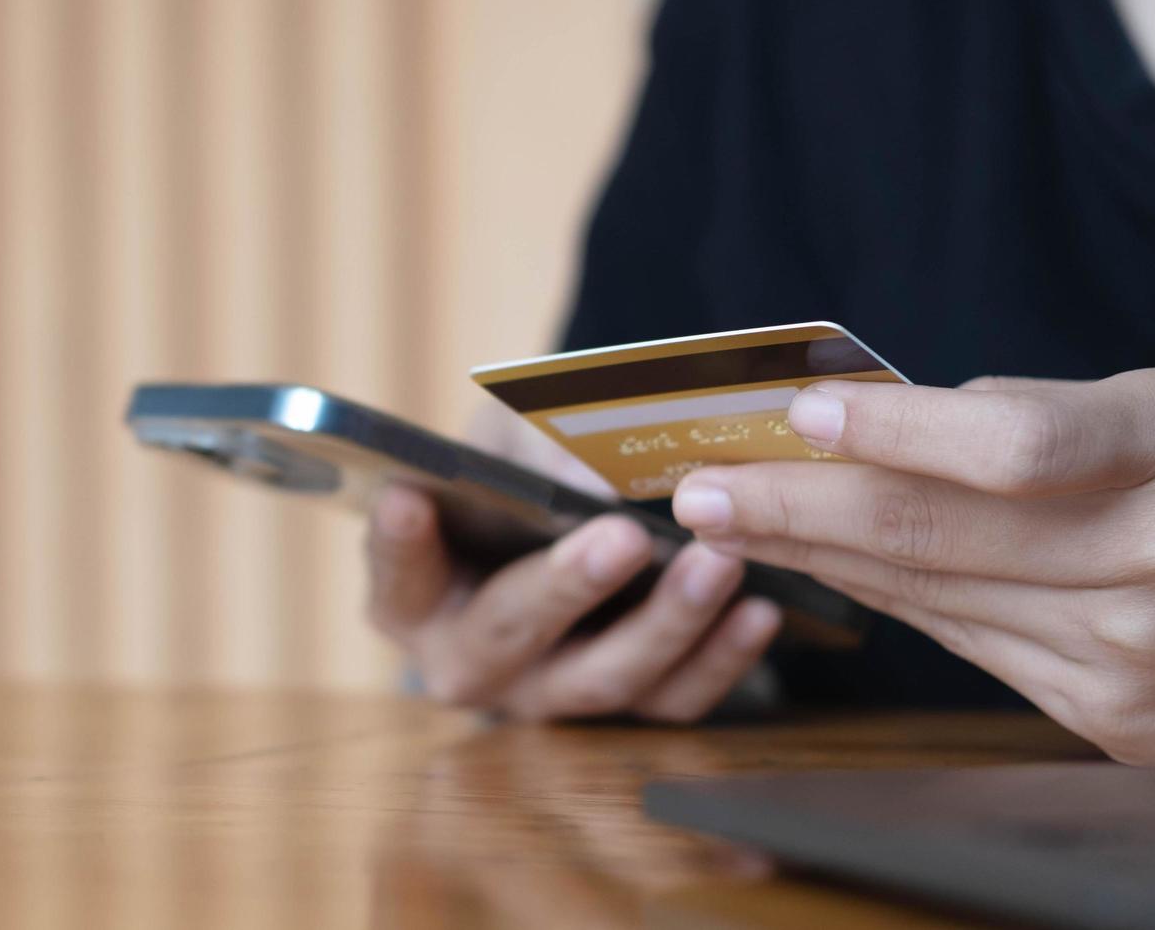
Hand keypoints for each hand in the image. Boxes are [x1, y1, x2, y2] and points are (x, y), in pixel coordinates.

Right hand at [363, 404, 782, 721]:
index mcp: (412, 597)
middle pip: (510, 634)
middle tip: (623, 534)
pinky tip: (760, 610)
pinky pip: (672, 701)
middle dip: (569, 585)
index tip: (406, 498)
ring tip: (717, 562)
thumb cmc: (515, 483)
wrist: (561, 530)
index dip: (398, 544)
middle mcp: (469, 662)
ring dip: (667, 622)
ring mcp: (546, 695)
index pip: (395, 573)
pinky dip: (721, 658)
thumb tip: (589, 475)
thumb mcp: (505, 446)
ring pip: (604, 679)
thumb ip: (529, 452)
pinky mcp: (621, 709)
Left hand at [668, 368, 1154, 763]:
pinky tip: (819, 570)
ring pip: (936, 597)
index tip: (800, 412)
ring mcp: (1133, 659)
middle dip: (799, 508)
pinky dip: (885, 602)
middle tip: (698, 484)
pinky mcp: (1111, 722)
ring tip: (726, 519)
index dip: (895, 430)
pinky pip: (967, 646)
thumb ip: (1058, 413)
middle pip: (944, 535)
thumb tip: (911, 414)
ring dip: (816, 559)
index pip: (1016, 446)